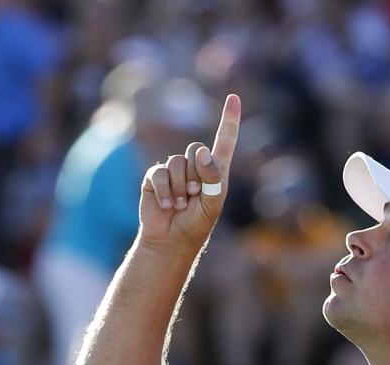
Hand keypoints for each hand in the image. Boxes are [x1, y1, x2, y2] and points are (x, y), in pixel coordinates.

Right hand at [139, 94, 240, 248]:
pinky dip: (165, 191)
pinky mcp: (156, 177)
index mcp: (214, 171)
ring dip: (179, 187)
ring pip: (177, 162)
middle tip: (194, 196)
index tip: (234, 98)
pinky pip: (160, 173)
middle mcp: (195, 166)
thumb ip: (212, 177)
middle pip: (195, 150)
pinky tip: (166, 205)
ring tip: (180, 205)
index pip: (224, 141)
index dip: (229, 120)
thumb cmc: (197, 223)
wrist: (172, 240)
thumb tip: (201, 151)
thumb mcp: (212, 203)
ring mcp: (174, 170)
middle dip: (195, 176)